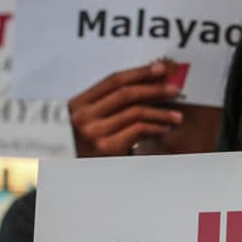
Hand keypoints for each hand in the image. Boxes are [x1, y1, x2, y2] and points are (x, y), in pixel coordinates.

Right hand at [68, 61, 183, 156]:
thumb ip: (106, 106)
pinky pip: (138, 130)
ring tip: (177, 116)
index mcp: (79, 103)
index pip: (114, 80)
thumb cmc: (80, 146)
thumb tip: (144, 89)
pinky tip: (164, 128)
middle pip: (127, 93)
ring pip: (136, 112)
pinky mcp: (107, 148)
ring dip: (161, 113)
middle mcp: (85, 115)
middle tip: (175, 90)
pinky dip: (155, 127)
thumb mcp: (87, 121)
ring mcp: (95, 132)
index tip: (161, 69)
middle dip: (154, 89)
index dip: (140, 72)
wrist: (65, 171)